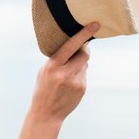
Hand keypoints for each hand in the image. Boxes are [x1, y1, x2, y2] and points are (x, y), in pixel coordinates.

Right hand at [10, 22, 98, 138]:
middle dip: (84, 51)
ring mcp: (75, 82)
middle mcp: (65, 73)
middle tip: (80, 51)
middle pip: (84, 54)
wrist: (46, 113)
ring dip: (79, 65)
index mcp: (52, 66)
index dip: (83, 35)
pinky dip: (79, 75)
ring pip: (85, 65)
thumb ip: (59, 59)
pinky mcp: (82, 88)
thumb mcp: (44, 72)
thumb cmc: (43, 89)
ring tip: (67, 75)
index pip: (71, 46)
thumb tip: (78, 48)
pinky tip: (69, 85)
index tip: (95, 25)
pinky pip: (84, 75)